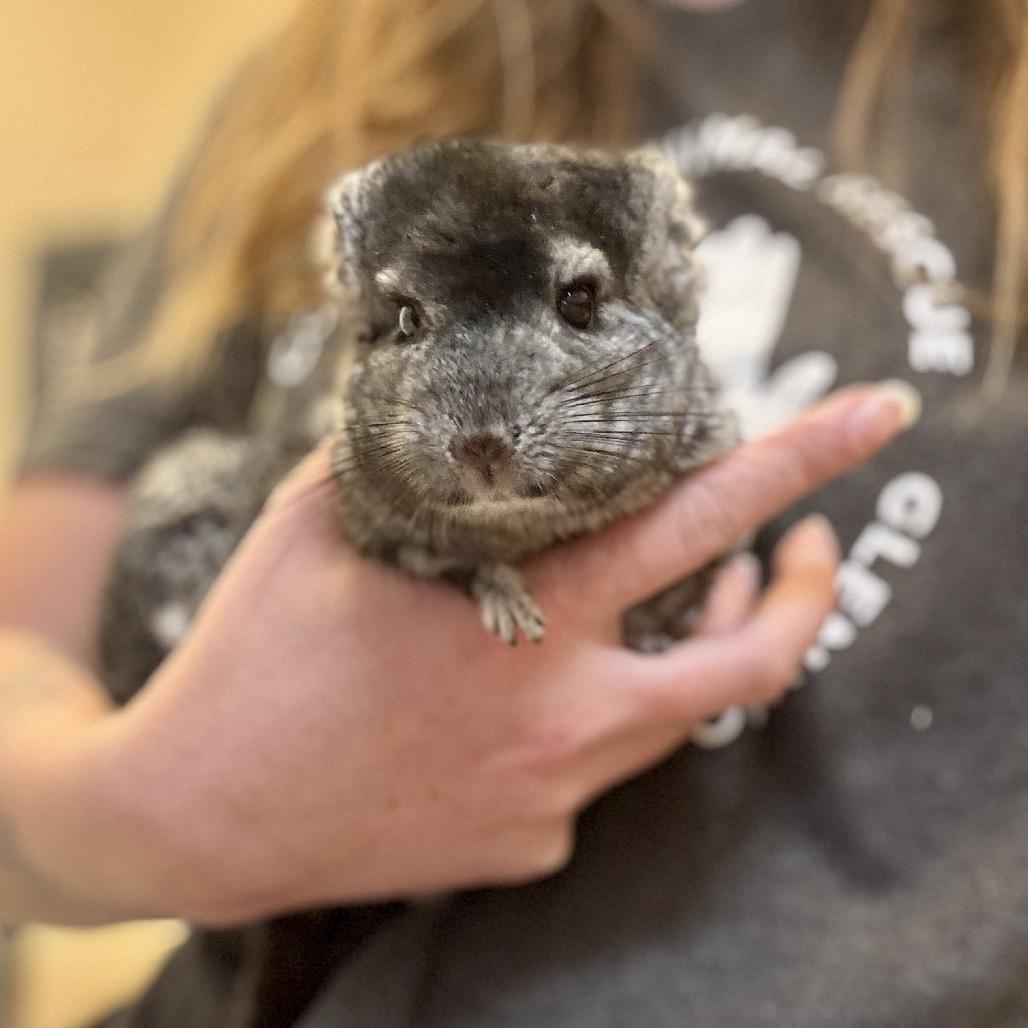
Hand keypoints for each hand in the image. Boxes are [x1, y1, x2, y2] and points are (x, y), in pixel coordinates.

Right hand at [20, 383, 913, 925]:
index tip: (877, 412)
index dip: (800, 458)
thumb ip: (412, 464)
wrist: (195, 813)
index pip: (696, 517)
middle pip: (749, 658)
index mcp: (524, 617)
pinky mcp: (529, 847)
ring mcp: (552, 795)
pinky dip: (586, 722)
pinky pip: (592, 776)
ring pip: (673, 717)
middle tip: (806, 546)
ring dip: (694, 651)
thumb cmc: (254, 657)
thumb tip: (458, 413)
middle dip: (803, 595)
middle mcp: (562, 716)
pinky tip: (517, 704)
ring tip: (675, 603)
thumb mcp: (321, 525)